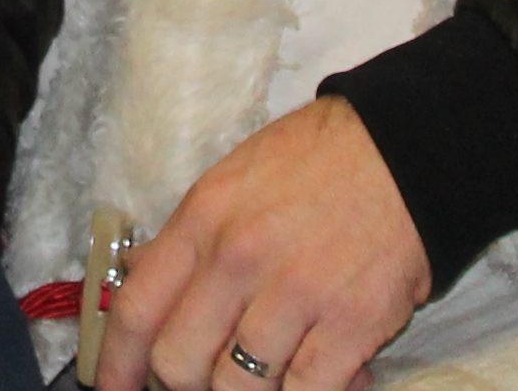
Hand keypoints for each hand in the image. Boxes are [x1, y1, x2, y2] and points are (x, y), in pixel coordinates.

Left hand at [93, 96, 428, 390]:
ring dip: (246, 390)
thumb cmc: (316, 163)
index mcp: (204, 219)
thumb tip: (141, 284)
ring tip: (267, 368)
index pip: (137, 308)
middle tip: (206, 373)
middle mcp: (240, 259)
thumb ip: (188, 239)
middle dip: (185, 382)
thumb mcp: (231, 181)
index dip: (115, 362)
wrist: (406, 150)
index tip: (112, 387)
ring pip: (238, 389)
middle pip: (178, 363)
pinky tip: (310, 376)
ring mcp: (296, 296)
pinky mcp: (351, 326)